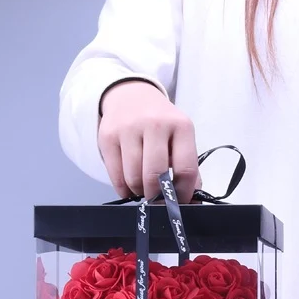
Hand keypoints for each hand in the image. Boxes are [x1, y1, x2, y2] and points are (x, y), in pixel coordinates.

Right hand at [98, 80, 198, 202]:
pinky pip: (115, 174)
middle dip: (157, 196)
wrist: (131, 95)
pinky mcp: (107, 135)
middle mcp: (155, 124)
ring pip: (134, 177)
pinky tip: (129, 187)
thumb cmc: (162, 124)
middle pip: (156, 175)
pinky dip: (123, 188)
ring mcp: (129, 128)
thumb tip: (191, 202)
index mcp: (181, 126)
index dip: (183, 192)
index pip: (186, 169)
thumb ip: (188, 167)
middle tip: (157, 200)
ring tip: (143, 190)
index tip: (179, 202)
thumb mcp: (181, 137)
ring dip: (139, 192)